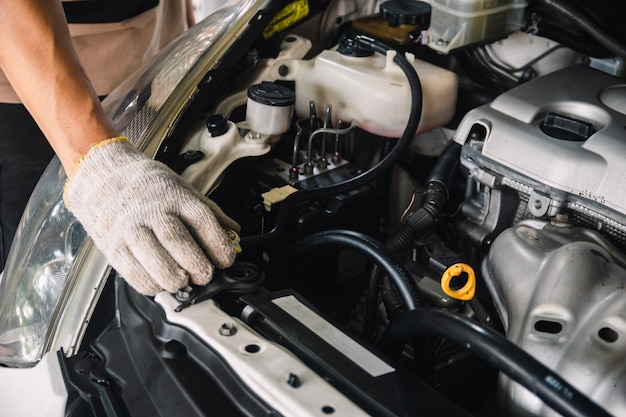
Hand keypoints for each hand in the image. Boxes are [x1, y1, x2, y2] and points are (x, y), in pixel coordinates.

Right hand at [64, 136, 238, 294]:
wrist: (102, 174)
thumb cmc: (146, 184)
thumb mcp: (183, 188)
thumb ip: (209, 212)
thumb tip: (234, 232)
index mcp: (174, 196)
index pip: (201, 220)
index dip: (218, 243)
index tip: (227, 260)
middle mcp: (151, 211)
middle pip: (177, 240)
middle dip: (196, 263)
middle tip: (205, 275)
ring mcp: (130, 229)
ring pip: (153, 258)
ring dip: (173, 277)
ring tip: (183, 282)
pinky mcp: (113, 246)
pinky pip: (132, 272)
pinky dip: (150, 284)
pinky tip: (160, 285)